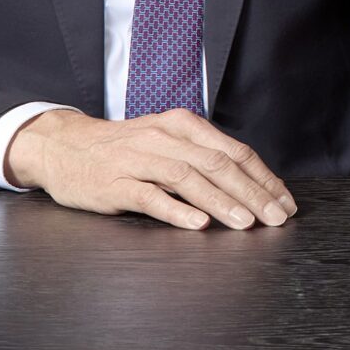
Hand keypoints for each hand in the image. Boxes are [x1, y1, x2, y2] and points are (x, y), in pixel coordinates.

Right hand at [5, 107, 296, 230]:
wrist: (63, 147)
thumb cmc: (122, 150)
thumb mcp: (166, 141)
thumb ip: (202, 157)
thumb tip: (250, 185)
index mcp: (182, 125)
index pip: (233, 151)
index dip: (263, 178)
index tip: (285, 202)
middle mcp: (163, 137)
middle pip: (216, 163)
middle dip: (252, 193)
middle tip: (276, 218)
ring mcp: (137, 159)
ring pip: (187, 178)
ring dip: (221, 202)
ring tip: (246, 223)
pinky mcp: (114, 183)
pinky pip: (149, 196)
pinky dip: (176, 210)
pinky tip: (197, 223)